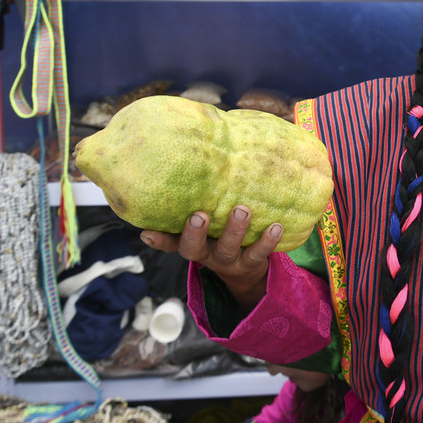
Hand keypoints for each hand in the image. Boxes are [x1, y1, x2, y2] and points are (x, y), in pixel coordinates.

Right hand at [140, 206, 282, 307]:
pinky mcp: (251, 263)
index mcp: (192, 242)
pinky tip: (276, 226)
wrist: (246, 271)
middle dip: (194, 233)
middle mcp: (206, 253)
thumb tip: (206, 151)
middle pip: (193, 248)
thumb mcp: (210, 222)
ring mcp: (228, 260)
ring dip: (234, 230)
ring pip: (227, 249)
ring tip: (242, 210)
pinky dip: (267, 241)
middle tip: (199, 216)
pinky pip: (258, 254)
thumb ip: (204, 198)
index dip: (158, 238)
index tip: (146, 232)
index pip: (169, 241)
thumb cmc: (222, 233)